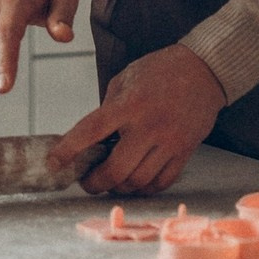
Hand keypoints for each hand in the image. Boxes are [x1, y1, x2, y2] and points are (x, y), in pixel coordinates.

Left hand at [47, 45, 226, 195]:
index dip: (70, 149)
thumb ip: (109, 107)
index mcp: (130, 103)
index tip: (54, 162)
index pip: (92, 130)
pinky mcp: (184, 152)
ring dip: (119, 187)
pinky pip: (161, 183)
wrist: (204, 71)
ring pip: (138, 181)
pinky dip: (143, 188)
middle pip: (116, 169)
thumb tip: (92, 137)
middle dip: (95, 182)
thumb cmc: (160, 71)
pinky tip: (135, 181)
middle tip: (86, 182)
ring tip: (110, 181)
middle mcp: (149, 126)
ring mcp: (169, 142)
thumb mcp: (126, 78)